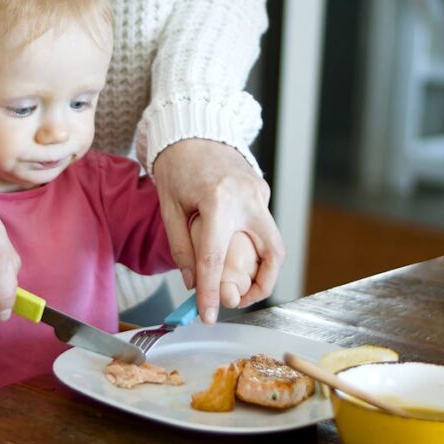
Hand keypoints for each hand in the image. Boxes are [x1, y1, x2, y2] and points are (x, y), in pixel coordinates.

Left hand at [153, 139, 284, 322]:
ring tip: (238, 283)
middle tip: (240, 301)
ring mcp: (260, 192)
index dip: (211, 293)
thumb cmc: (176, 165)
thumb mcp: (169, 207)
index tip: (208, 316)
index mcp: (218, 201)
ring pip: (274, 243)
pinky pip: (264, 226)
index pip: (215, 260)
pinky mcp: (262, 190)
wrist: (193, 127)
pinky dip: (254, 246)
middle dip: (262, 286)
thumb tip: (193, 283)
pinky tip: (235, 251)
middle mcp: (247, 197)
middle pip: (271, 254)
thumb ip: (182, 247)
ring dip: (262, 268)